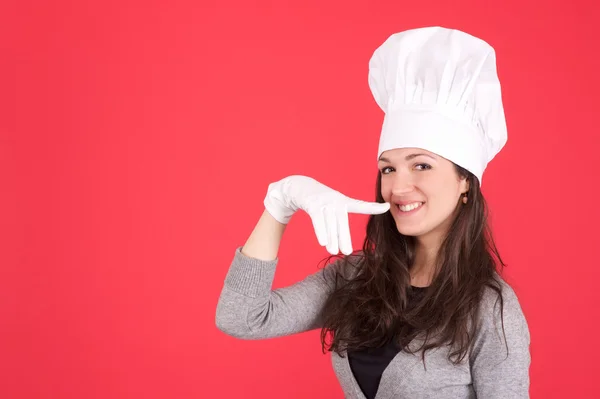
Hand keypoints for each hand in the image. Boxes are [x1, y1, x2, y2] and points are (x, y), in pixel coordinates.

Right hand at [263, 175, 389, 254]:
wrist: (299, 187)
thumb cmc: (318, 203)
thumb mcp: (331, 208)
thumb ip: (336, 225)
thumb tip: (338, 247)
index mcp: (344, 201)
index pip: (361, 205)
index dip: (374, 207)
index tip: (387, 207)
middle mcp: (336, 200)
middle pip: (342, 222)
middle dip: (344, 237)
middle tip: (347, 252)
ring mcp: (324, 201)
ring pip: (329, 223)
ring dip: (331, 238)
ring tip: (333, 251)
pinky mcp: (312, 203)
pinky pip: (317, 219)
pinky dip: (320, 230)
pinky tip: (323, 242)